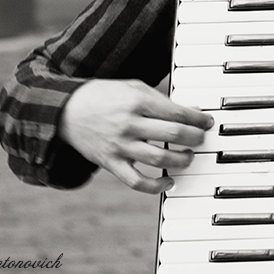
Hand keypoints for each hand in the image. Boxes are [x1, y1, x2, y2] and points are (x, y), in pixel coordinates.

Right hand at [58, 79, 213, 193]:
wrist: (66, 110)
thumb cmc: (104, 96)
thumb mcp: (133, 87)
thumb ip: (161, 100)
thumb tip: (190, 112)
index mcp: (137, 101)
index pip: (176, 112)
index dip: (197, 119)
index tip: (206, 122)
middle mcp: (129, 124)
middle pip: (172, 135)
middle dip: (194, 138)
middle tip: (201, 139)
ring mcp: (120, 146)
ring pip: (159, 159)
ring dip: (181, 160)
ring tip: (188, 156)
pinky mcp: (111, 163)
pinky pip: (136, 181)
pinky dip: (155, 186)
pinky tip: (169, 181)